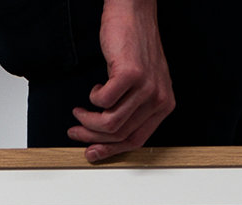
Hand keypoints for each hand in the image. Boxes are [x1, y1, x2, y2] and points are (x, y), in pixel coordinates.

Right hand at [67, 0, 174, 162]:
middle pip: (121, 134)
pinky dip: (93, 98)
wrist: (134, 11)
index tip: (92, 153)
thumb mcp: (142, 84)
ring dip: (89, 121)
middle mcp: (159, 99)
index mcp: (164, 106)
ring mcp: (146, 87)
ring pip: (111, 122)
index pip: (136, 141)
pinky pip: (104, 101)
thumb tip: (107, 136)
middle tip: (76, 133)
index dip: (111, 151)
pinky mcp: (131, 74)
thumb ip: (133, 110)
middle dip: (93, 138)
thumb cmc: (135, 45)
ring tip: (79, 113)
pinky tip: (94, 90)